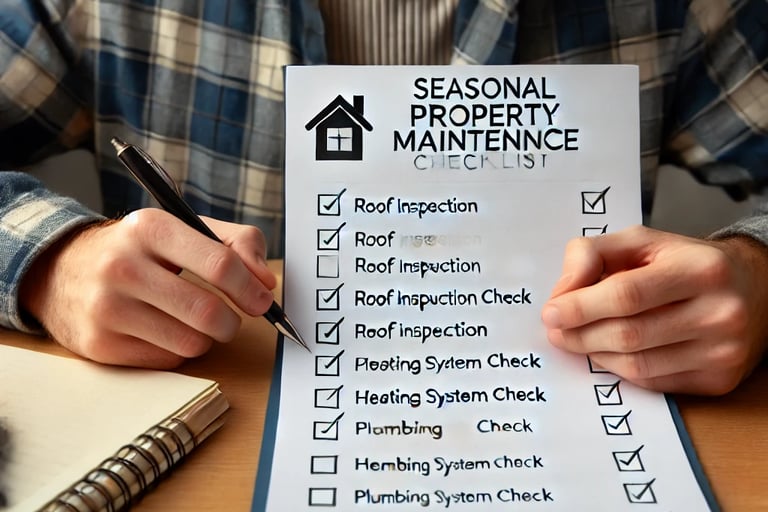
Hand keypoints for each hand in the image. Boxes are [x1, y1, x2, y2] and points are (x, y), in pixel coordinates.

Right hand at [19, 208, 276, 367]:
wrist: (60, 271)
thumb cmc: (140, 251)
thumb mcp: (183, 229)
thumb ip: (236, 243)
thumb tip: (266, 282)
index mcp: (151, 228)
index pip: (219, 264)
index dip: (250, 288)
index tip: (262, 301)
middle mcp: (123, 266)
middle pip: (208, 312)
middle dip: (232, 322)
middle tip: (231, 320)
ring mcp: (106, 308)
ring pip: (192, 342)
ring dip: (206, 338)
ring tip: (193, 322)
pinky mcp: (99, 344)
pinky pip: (168, 360)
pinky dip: (177, 350)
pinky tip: (162, 331)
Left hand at [541, 225, 767, 394]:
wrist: (753, 290)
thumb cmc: (684, 263)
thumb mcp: (643, 242)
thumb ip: (594, 254)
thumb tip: (562, 292)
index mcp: (701, 268)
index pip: (627, 294)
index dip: (581, 306)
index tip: (550, 313)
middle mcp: (720, 312)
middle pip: (628, 334)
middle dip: (581, 335)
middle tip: (556, 330)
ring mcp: (722, 352)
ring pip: (637, 365)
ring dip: (595, 355)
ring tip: (576, 340)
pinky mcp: (718, 381)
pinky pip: (652, 382)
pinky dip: (620, 369)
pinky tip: (609, 353)